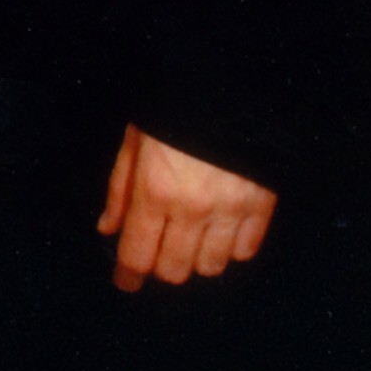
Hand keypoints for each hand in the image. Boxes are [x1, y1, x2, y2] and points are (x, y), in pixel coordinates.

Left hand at [96, 123, 276, 289]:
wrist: (228, 87)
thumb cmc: (170, 110)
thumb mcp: (134, 141)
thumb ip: (120, 190)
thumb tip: (108, 229)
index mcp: (154, 191)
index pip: (137, 254)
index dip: (128, 275)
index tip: (125, 283)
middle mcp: (192, 209)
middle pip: (174, 270)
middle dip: (160, 268)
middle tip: (157, 254)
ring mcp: (230, 210)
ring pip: (211, 267)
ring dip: (195, 261)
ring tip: (189, 242)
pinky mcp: (262, 207)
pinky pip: (246, 251)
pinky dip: (231, 250)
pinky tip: (220, 233)